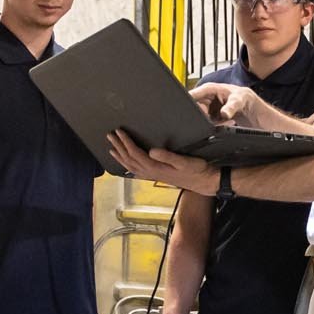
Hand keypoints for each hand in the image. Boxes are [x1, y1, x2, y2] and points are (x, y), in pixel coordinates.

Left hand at [106, 130, 220, 194]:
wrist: (203, 182)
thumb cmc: (196, 170)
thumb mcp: (184, 161)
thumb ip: (167, 156)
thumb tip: (152, 151)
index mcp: (156, 167)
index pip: (135, 153)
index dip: (126, 142)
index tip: (119, 132)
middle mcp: (151, 172)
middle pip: (129, 159)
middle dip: (118, 146)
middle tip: (110, 136)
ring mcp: (153, 175)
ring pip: (131, 166)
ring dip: (120, 156)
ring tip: (112, 148)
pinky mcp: (157, 176)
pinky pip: (137, 172)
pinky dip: (128, 167)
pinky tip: (126, 166)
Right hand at [191, 82, 258, 124]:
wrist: (250, 107)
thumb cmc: (244, 98)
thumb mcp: (239, 100)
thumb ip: (231, 107)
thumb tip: (224, 113)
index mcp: (209, 89)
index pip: (194, 94)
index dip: (189, 101)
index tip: (188, 109)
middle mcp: (206, 98)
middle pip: (195, 108)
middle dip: (202, 115)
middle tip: (213, 119)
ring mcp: (207, 108)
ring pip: (201, 118)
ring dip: (210, 122)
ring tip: (224, 120)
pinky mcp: (210, 117)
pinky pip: (207, 124)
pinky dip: (215, 125)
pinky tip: (224, 123)